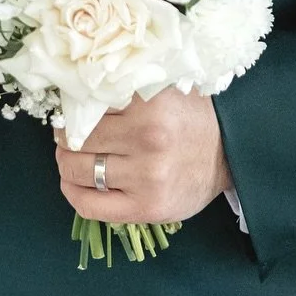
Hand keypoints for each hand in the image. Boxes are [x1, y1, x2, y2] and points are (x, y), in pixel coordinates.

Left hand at [55, 88, 232, 224]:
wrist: (229, 154)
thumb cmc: (190, 117)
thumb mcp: (162, 89)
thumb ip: (125, 87)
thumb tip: (75, 89)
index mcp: (150, 105)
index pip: (87, 104)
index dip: (72, 106)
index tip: (69, 107)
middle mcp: (148, 140)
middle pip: (77, 137)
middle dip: (65, 134)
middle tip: (66, 131)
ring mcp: (146, 178)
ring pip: (78, 169)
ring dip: (66, 161)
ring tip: (71, 154)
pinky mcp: (146, 208)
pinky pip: (89, 206)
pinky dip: (72, 192)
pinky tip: (73, 182)